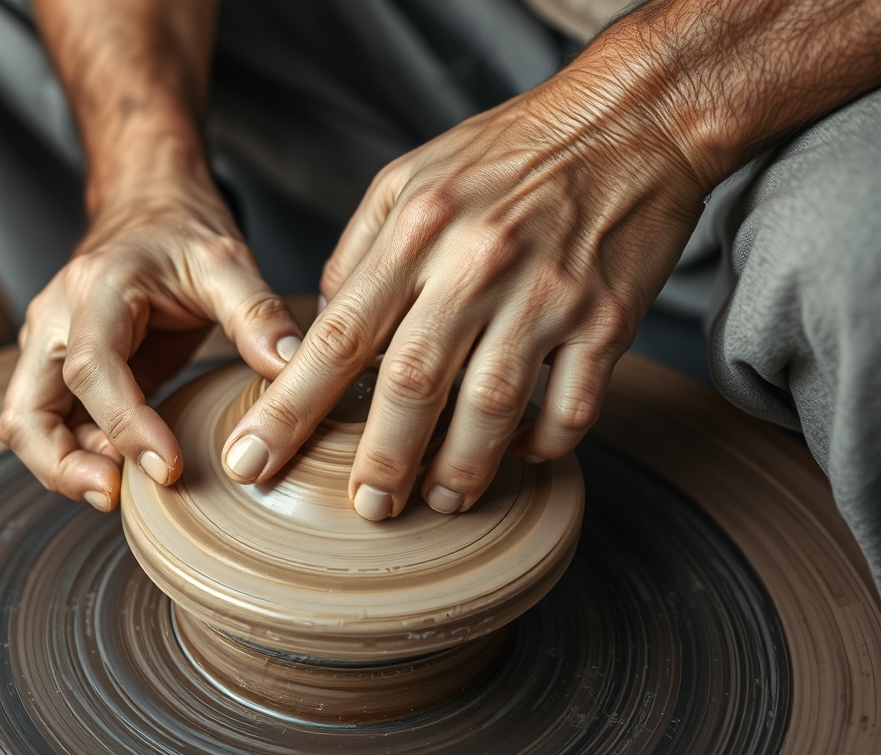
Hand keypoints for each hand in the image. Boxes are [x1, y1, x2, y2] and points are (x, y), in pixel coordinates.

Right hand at [0, 180, 301, 510]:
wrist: (149, 210)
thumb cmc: (181, 236)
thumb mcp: (227, 261)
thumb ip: (257, 313)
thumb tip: (289, 368)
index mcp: (94, 290)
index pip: (91, 369)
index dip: (124, 424)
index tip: (168, 466)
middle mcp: (54, 321)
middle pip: (26, 413)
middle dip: (62, 466)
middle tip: (117, 495)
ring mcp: (48, 349)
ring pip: (28, 427)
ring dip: (67, 468)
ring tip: (125, 490)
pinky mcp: (60, 374)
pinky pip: (53, 427)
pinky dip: (80, 457)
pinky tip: (126, 470)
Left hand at [219, 71, 710, 519]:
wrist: (630, 119)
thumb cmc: (507, 154)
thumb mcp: (408, 179)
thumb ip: (357, 253)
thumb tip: (319, 326)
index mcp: (415, 230)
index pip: (337, 336)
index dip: (289, 409)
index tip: (250, 462)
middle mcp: (476, 264)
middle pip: (411, 383)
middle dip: (379, 461)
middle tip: (366, 508)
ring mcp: (545, 294)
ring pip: (491, 407)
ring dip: (460, 469)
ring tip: (440, 500)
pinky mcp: (607, 319)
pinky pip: (571, 406)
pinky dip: (543, 444)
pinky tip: (520, 456)